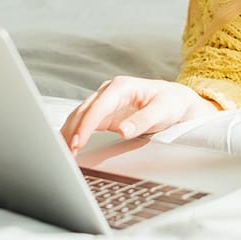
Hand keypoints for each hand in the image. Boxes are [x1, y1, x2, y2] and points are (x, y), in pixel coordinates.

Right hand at [59, 76, 219, 154]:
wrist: (175, 101)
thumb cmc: (170, 102)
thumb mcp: (161, 111)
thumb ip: (142, 120)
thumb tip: (123, 130)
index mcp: (121, 86)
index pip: (98, 106)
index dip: (86, 125)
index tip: (78, 142)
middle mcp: (109, 91)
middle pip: (83, 110)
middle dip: (72, 131)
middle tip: (67, 153)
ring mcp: (105, 102)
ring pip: (79, 116)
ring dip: (69, 133)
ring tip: (64, 153)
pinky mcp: (104, 114)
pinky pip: (84, 122)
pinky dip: (74, 133)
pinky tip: (68, 146)